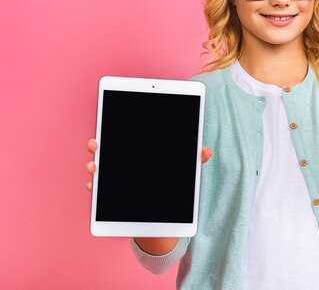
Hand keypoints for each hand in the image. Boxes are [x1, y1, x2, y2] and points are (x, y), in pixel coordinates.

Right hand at [85, 139, 213, 190]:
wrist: (163, 209)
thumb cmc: (171, 180)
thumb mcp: (183, 169)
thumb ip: (192, 159)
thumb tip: (207, 151)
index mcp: (136, 151)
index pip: (123, 136)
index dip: (114, 129)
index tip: (108, 128)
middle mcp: (120, 162)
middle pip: (106, 150)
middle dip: (98, 146)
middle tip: (96, 144)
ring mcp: (113, 179)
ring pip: (100, 169)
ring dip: (94, 166)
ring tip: (94, 167)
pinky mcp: (111, 198)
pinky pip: (99, 192)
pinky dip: (94, 188)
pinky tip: (92, 186)